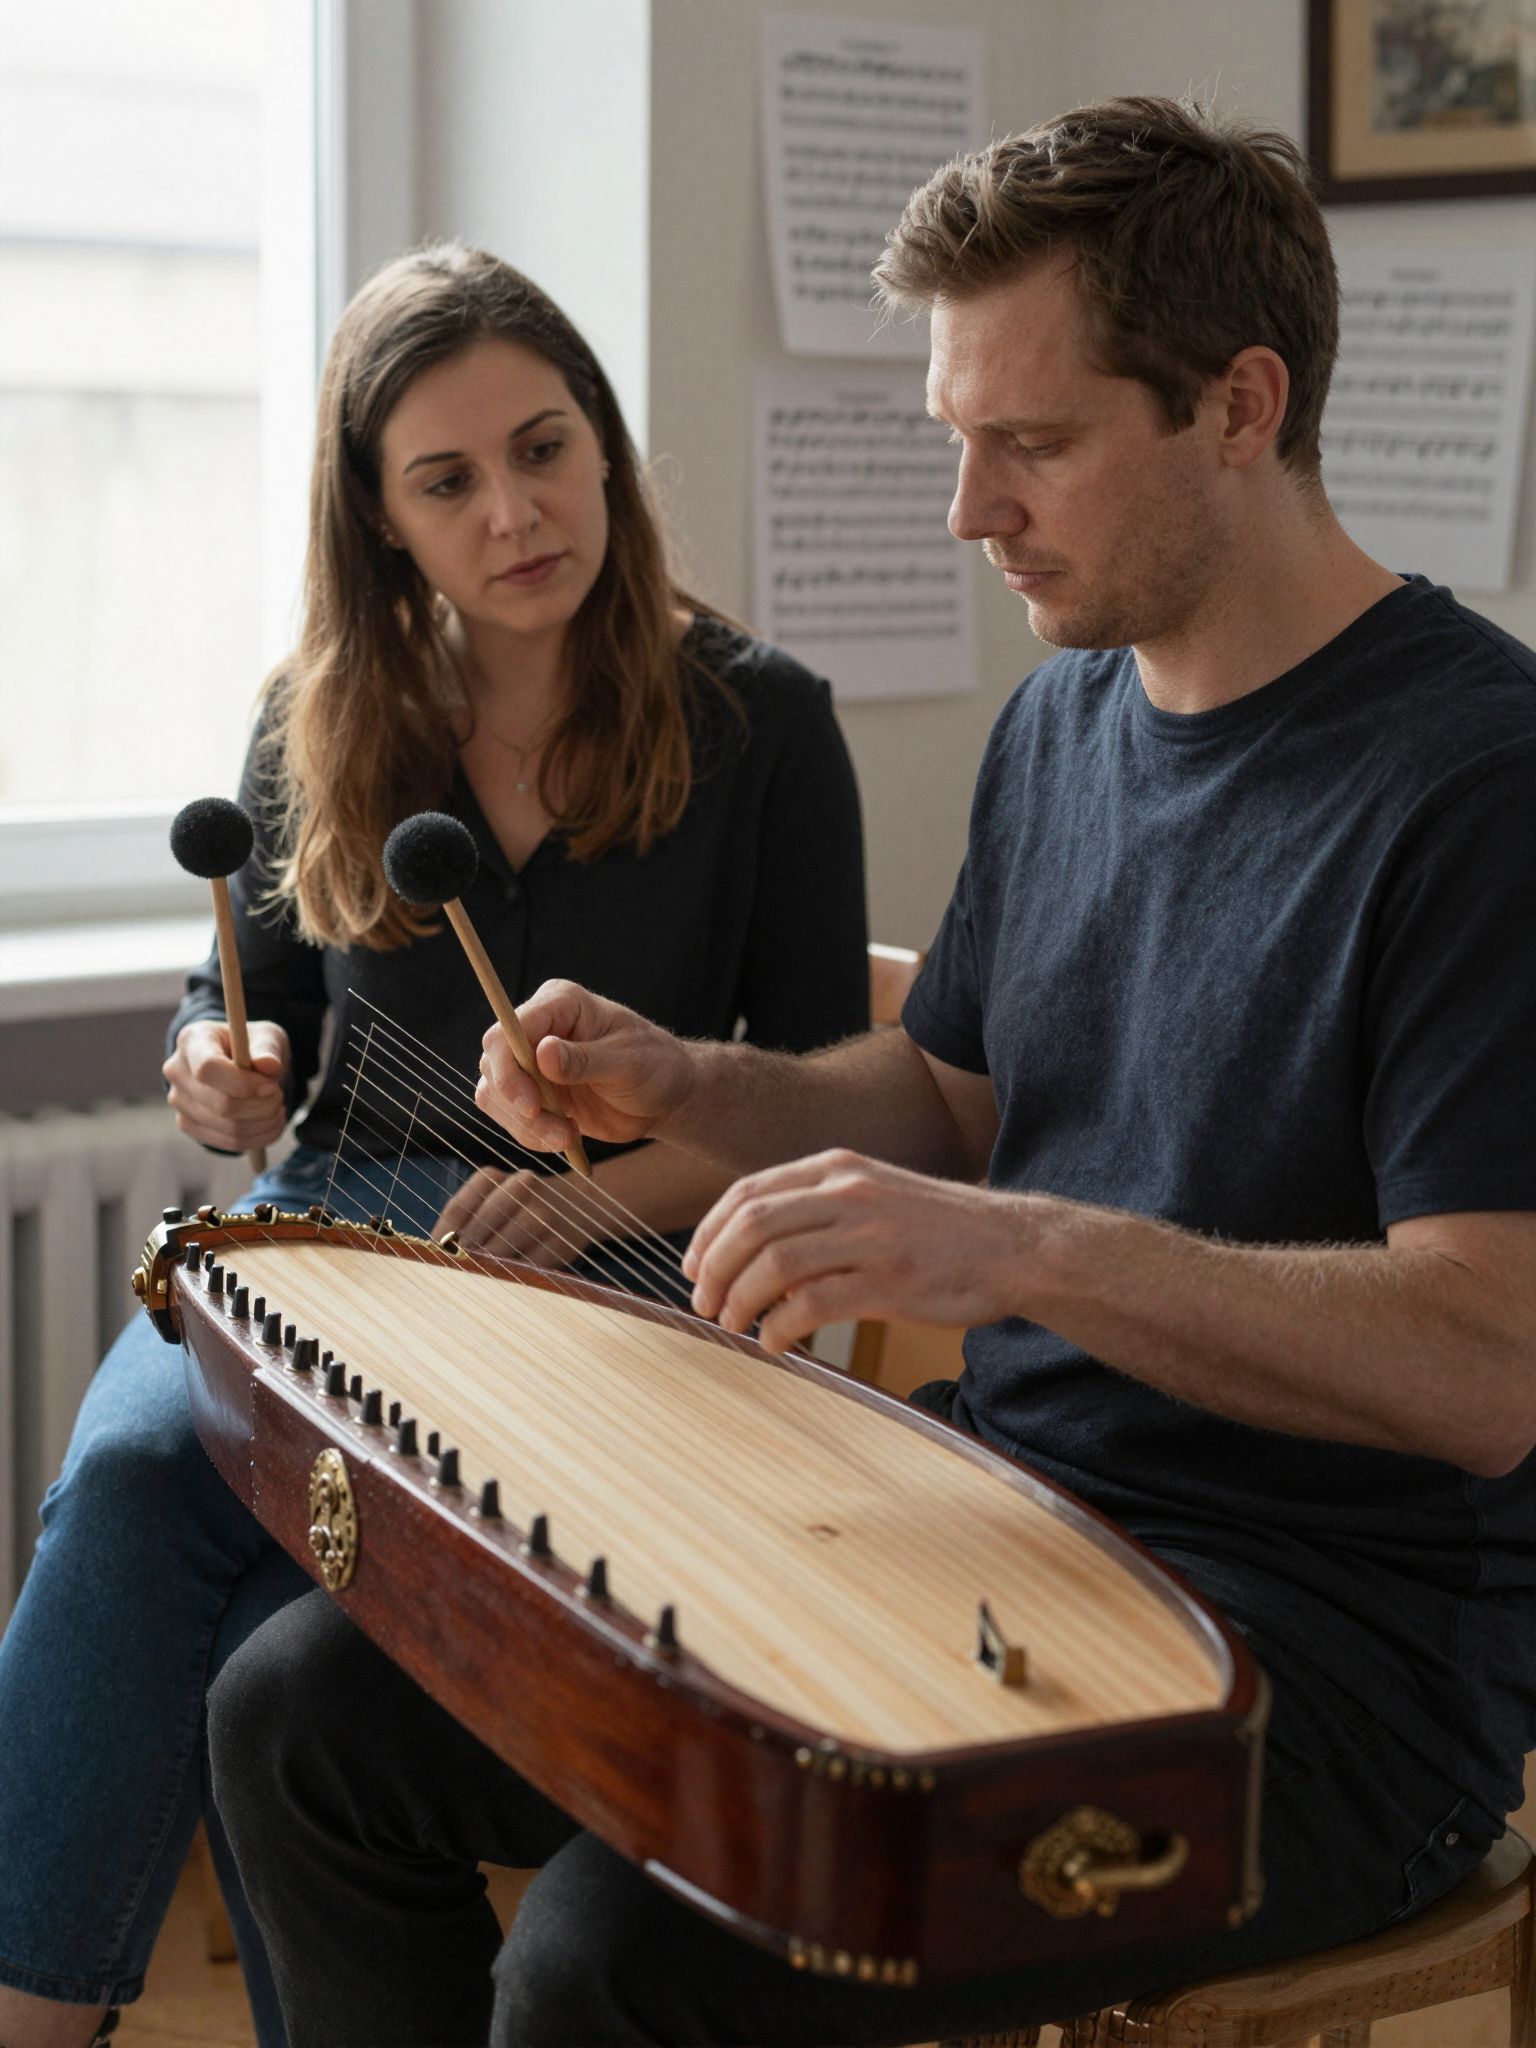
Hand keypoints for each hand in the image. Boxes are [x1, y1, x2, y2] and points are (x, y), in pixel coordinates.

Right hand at [163, 1020, 289, 1151]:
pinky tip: (270, 1122)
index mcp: (193, 1040)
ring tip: (278, 1108)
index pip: (208, 1068)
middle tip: (279, 1097)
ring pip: (227, 1128)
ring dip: (264, 1123)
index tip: (271, 1087)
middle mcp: (177, 1071)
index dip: (243, 1084)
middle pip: (220, 1104)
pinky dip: (258, 1137)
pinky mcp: (188, 1124)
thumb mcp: (266, 1036)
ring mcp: (178, 1101)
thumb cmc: (252, 1046)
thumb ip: (267, 1048)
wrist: (238, 1062)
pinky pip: (228, 1142)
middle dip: (260, 1106)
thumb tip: (269, 1064)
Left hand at [434, 1167, 597, 1267]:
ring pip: (503, 1247)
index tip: (437, 1252)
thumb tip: (442, 1251)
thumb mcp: (493, 1198)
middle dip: (464, 1251)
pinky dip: (513, 1273)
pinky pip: (527, 1264)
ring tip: (480, 1273)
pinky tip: (506, 1276)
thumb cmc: (518, 1207)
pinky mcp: (560, 1241)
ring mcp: (543, 1214)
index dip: (444, 1235)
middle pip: (479, 1228)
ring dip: (487, 1263)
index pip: (458, 1208)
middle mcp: (520, 1187)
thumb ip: (467, 1219)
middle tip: (458, 1267)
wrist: (577, 1204)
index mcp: (494, 1177)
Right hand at [475, 980, 695, 1154]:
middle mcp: (538, 1027)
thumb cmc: (656, 1066)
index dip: (509, 1068)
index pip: (509, 1029)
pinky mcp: (532, 1091)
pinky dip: (530, 1134)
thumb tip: (543, 1053)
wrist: (665, 1097)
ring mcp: (531, 1061)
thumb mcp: (628, 1063)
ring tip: (567, 1137)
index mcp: (561, 1003)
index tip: (531, 1106)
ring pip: (494, 1093)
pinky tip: (565, 1137)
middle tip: (558, 1132)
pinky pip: (508, 1115)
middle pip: (494, 1062)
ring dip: (526, 1125)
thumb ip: (585, 1060)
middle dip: (519, 1104)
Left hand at [681, 1150, 1032, 1353]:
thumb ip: (819, 1207)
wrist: (1014, 1246)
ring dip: (739, 1301)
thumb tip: (752, 1246)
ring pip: (773, 1264)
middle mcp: (849, 1193)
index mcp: (838, 1169)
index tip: (694, 1267)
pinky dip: (780, 1327)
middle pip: (751, 1225)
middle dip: (713, 1269)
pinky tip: (776, 1343)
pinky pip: (812, 1305)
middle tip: (704, 1304)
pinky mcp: (889, 1282)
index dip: (708, 1233)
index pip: (748, 1193)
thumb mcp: (875, 1193)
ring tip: (734, 1326)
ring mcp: (870, 1236)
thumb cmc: (939, 1230)